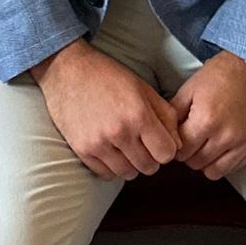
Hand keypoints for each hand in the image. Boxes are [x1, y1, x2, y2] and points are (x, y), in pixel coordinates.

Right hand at [30, 38, 181, 180]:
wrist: (67, 70)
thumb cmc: (108, 76)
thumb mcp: (143, 89)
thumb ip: (166, 116)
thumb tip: (177, 144)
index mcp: (139, 115)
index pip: (166, 154)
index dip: (166, 149)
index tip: (158, 142)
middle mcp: (120, 132)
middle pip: (149, 167)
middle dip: (150, 158)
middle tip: (141, 144)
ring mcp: (99, 143)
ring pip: (128, 174)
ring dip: (131, 164)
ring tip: (125, 147)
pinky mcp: (82, 149)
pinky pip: (106, 174)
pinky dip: (111, 167)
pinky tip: (110, 151)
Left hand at [169, 51, 245, 180]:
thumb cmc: (221, 76)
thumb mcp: (190, 88)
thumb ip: (174, 113)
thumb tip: (163, 134)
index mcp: (205, 120)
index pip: (180, 150)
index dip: (175, 145)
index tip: (178, 139)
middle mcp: (224, 136)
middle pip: (194, 163)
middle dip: (188, 154)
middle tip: (191, 140)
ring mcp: (242, 144)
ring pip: (212, 172)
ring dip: (205, 161)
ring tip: (205, 145)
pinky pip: (231, 169)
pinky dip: (223, 162)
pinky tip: (221, 146)